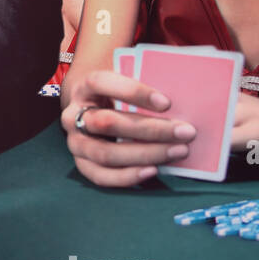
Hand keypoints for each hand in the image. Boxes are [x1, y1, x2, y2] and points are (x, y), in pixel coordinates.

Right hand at [60, 69, 196, 186]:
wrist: (91, 111)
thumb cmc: (117, 96)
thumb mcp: (124, 84)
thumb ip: (145, 86)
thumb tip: (185, 95)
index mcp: (84, 87)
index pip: (102, 83)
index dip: (132, 91)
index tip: (167, 103)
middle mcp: (73, 115)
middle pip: (107, 123)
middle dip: (150, 129)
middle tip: (185, 132)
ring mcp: (75, 142)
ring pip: (106, 153)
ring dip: (145, 154)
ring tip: (178, 151)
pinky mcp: (82, 164)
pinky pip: (101, 176)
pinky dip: (128, 176)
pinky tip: (153, 170)